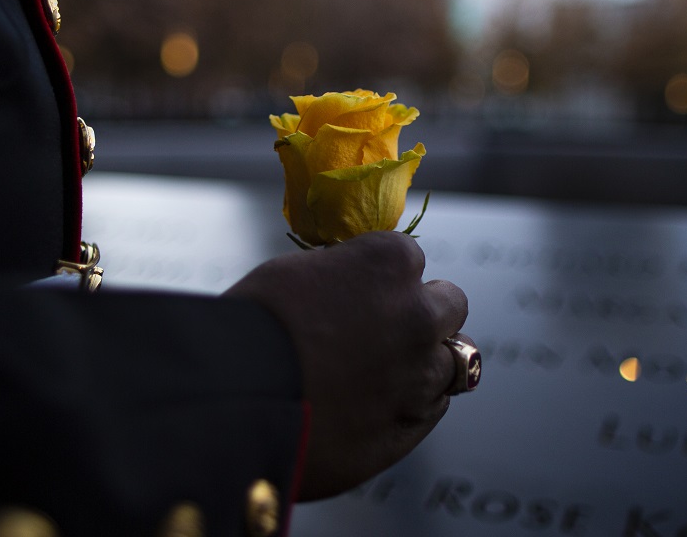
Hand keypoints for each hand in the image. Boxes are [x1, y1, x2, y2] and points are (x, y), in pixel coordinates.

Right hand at [224, 231, 466, 500]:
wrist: (231, 402)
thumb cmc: (251, 326)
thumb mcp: (295, 272)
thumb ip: (343, 276)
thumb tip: (351, 286)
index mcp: (391, 263)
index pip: (411, 259)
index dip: (385, 278)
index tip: (362, 292)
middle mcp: (420, 315)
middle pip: (451, 306)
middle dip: (426, 314)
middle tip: (388, 330)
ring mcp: (421, 376)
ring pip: (454, 362)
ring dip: (427, 363)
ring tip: (385, 375)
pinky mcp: (409, 428)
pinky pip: (433, 409)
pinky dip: (416, 404)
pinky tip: (382, 406)